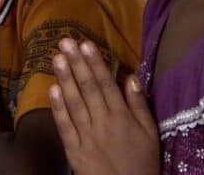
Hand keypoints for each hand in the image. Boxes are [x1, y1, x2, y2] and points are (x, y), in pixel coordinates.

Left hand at [49, 38, 159, 174]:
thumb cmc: (142, 162)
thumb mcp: (150, 133)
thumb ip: (140, 105)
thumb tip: (132, 77)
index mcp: (122, 116)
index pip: (106, 83)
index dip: (95, 62)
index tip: (86, 43)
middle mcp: (103, 122)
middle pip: (88, 87)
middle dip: (76, 63)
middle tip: (65, 42)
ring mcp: (86, 136)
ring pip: (74, 102)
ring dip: (65, 78)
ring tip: (57, 57)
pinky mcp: (74, 151)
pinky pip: (64, 126)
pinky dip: (58, 108)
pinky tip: (52, 89)